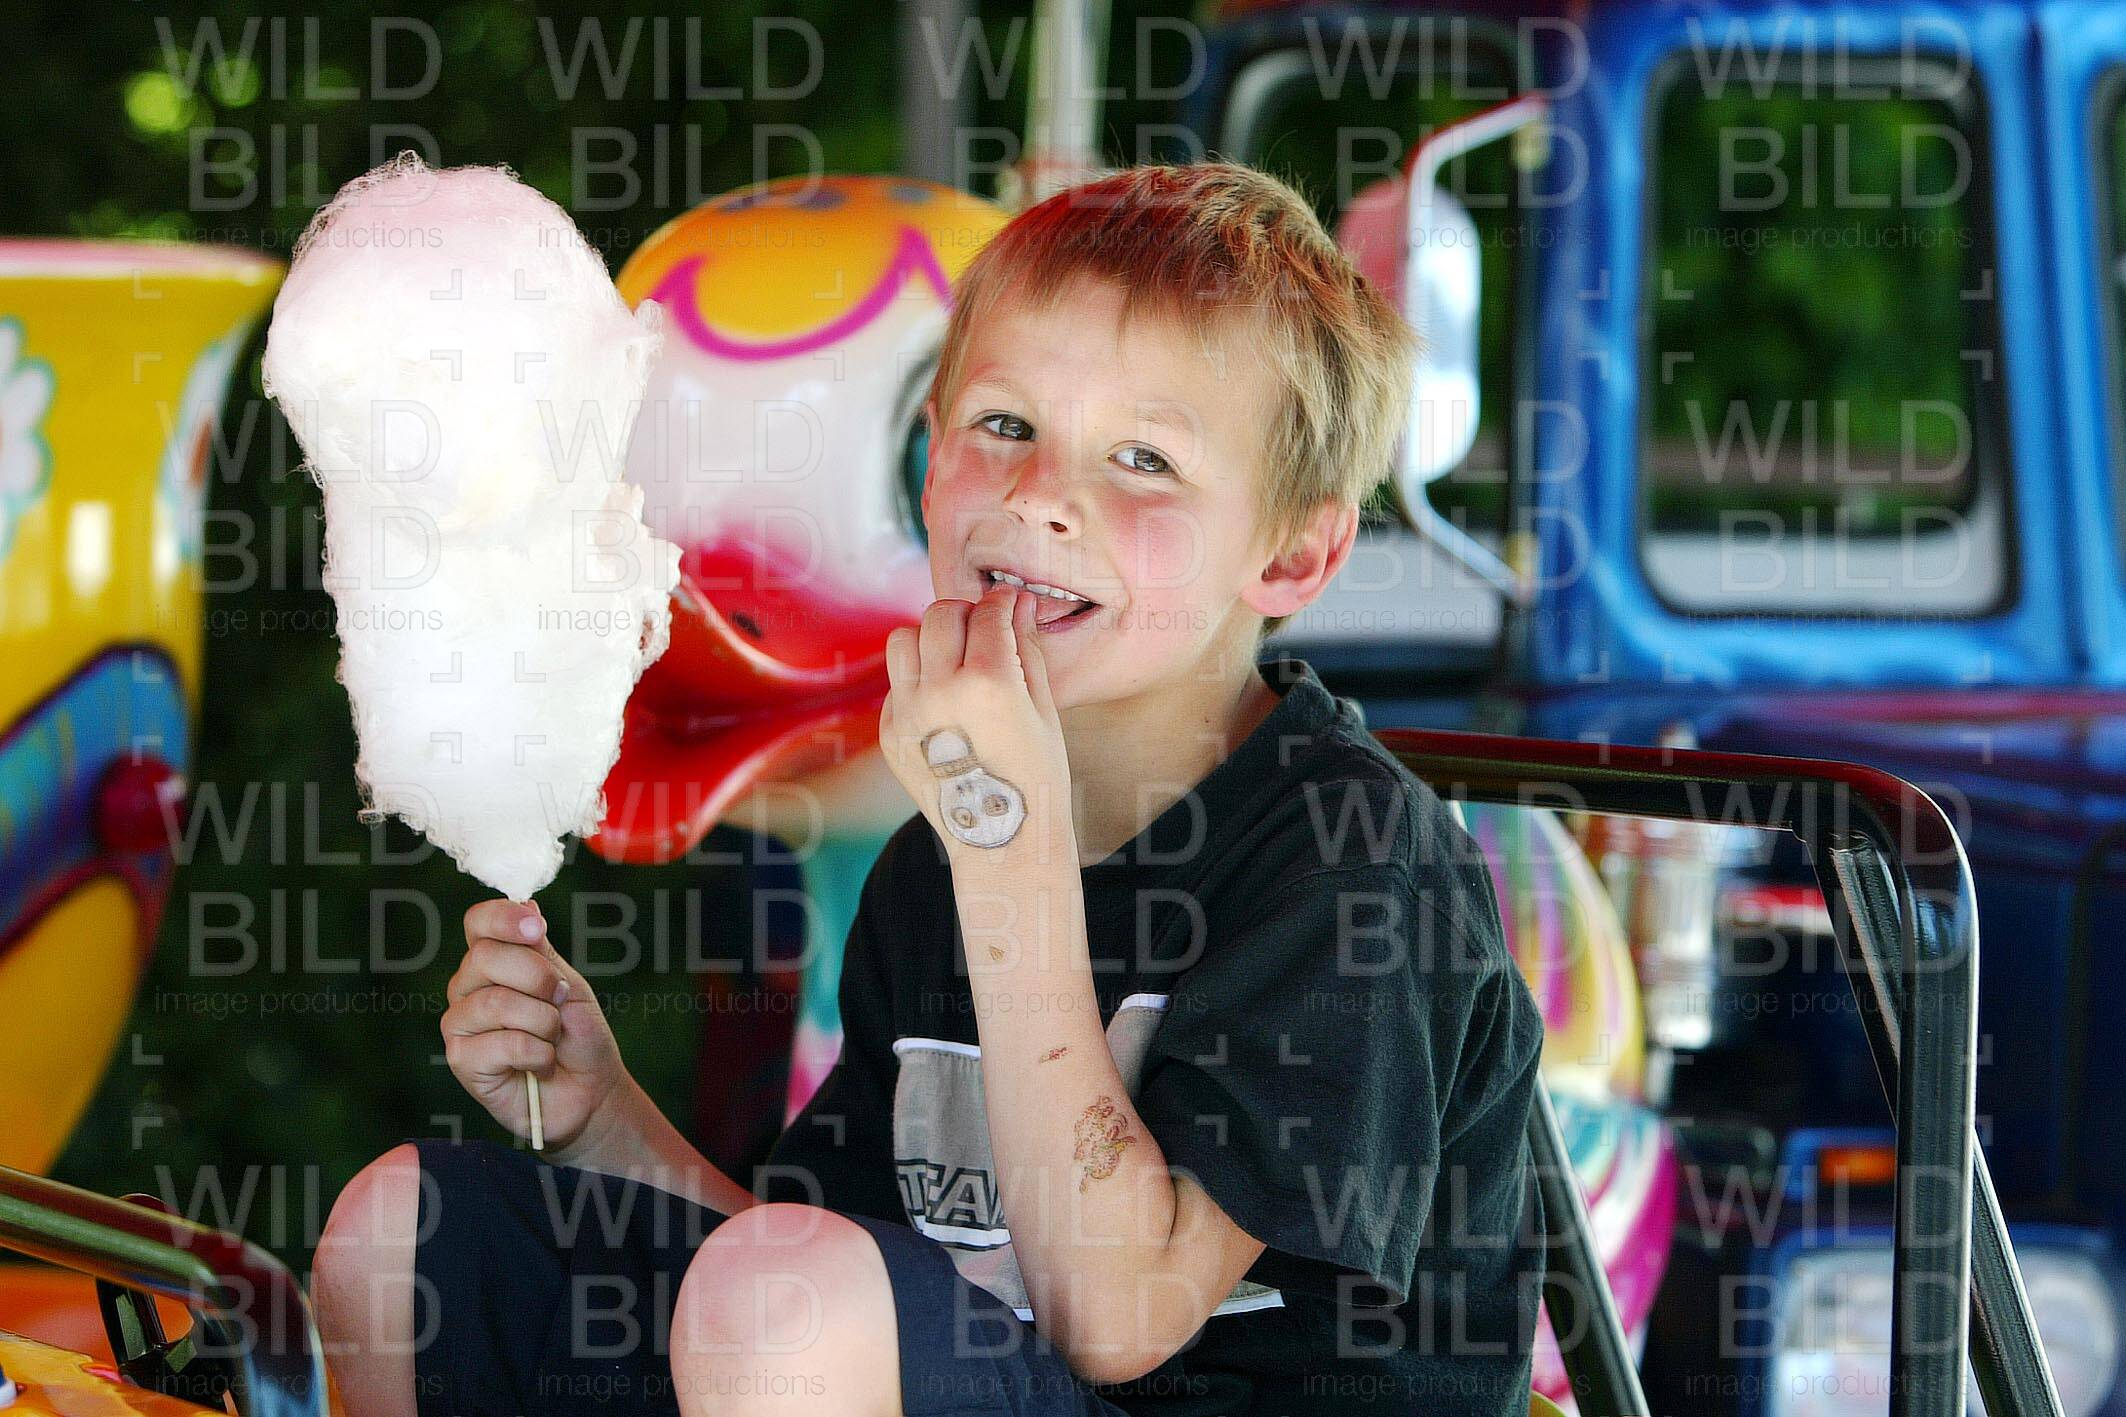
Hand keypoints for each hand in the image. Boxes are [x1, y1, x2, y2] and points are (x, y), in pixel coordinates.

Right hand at [444, 899, 627, 1158]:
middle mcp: (467, 988)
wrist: (590, 1090)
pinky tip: (540, 1063)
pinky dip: (537, 1053)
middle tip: (560, 1001)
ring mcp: (460, 1024)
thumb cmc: (577, 1036)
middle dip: (539, 978)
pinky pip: (502, 1044)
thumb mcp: (569, 985)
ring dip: (543, 1022)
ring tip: (551, 1038)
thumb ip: (542, 952)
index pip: (477, 923)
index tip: (535, 928)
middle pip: (486, 958)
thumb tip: (527, 907)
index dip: (502, 918)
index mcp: (491, 962)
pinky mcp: (462, 1061)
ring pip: (496, 1003)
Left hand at [880, 583, 1073, 863]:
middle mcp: (940, 692)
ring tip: (954, 662)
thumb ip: (1026, 648)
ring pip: (903, 640)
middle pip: (939, 614)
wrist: (1001, 839)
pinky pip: (896, 684)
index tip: (1009, 605)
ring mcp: (907, 714)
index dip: (1003, 602)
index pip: (987, 612)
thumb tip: (1017, 604)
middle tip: (982, 631)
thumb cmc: (1036, 774)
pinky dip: (918, 682)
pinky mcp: (889, 733)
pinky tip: (945, 706)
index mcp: (988, 682)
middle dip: (965, 613)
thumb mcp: (1044, 708)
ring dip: (930, 640)